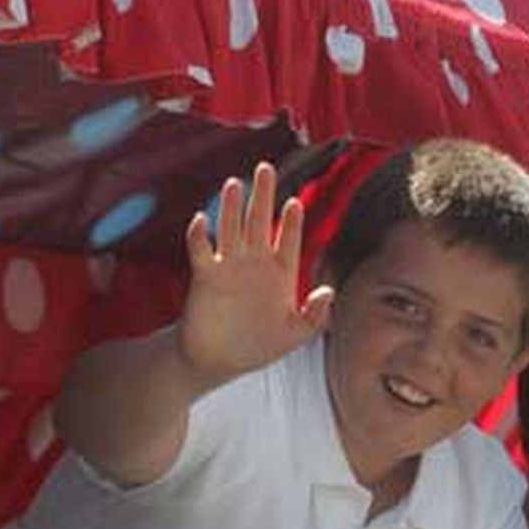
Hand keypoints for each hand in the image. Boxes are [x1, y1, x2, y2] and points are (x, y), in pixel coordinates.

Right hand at [178, 162, 333, 389]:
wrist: (219, 359)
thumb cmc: (259, 346)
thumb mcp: (296, 335)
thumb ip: (315, 315)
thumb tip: (329, 291)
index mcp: (280, 275)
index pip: (288, 241)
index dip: (291, 223)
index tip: (294, 203)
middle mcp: (255, 264)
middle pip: (260, 222)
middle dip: (263, 196)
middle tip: (265, 168)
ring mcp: (229, 267)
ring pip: (231, 228)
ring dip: (232, 207)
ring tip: (235, 183)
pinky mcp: (206, 276)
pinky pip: (201, 250)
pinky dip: (199, 235)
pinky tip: (201, 219)